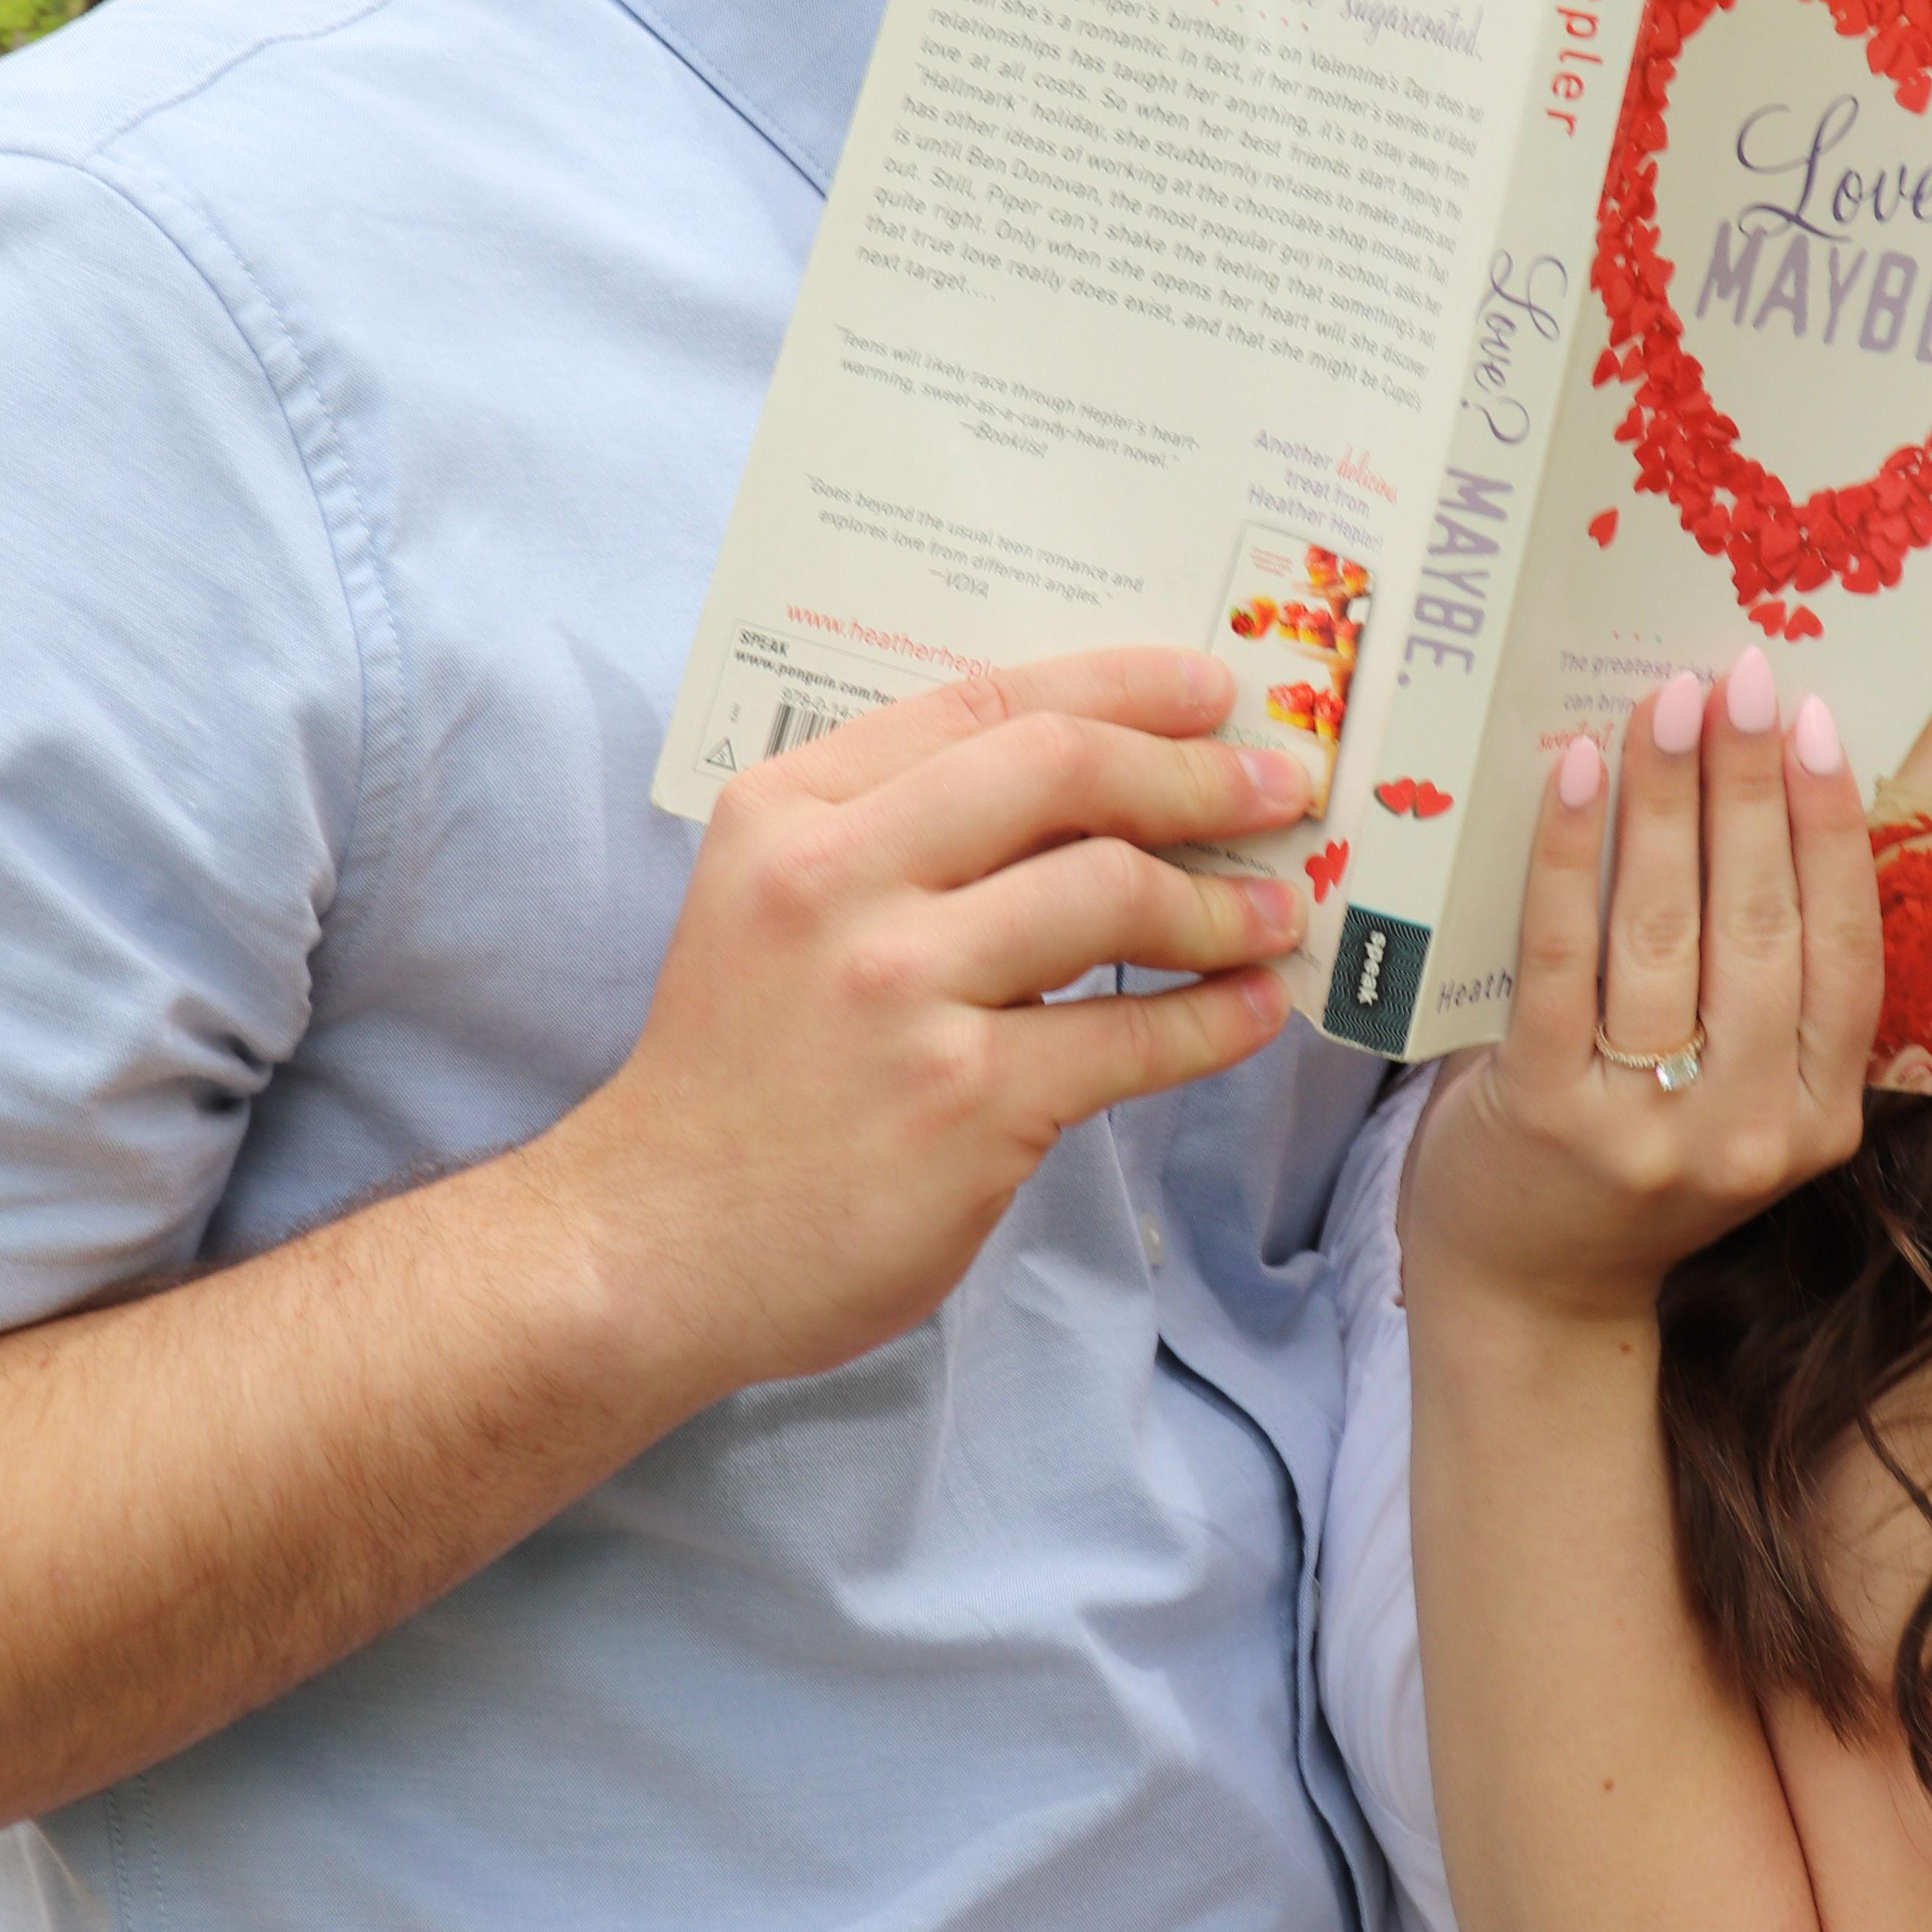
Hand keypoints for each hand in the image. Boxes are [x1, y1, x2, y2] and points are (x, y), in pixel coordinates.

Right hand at [554, 646, 1313, 1392]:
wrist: (654, 1245)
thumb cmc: (736, 1077)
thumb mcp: (773, 906)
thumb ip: (894, 837)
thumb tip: (1091, 794)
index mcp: (789, 811)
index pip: (982, 703)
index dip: (1117, 686)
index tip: (1207, 689)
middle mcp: (836, 881)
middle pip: (1060, 772)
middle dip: (1192, 773)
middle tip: (1276, 787)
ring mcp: (900, 990)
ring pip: (1109, 895)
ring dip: (1221, 903)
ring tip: (1277, 914)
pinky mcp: (961, 1099)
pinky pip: (1126, 1039)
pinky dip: (1209, 1020)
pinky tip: (1247, 1012)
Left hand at [1405, 639, 1879, 1325]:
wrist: (1530, 1296)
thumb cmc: (1633, 1163)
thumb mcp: (1738, 1099)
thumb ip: (1768, 995)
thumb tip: (1768, 796)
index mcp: (1819, 1120)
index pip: (1846, 950)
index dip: (1832, 827)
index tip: (1817, 723)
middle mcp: (1748, 1131)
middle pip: (1762, 925)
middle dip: (1751, 785)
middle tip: (1743, 677)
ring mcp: (1647, 1129)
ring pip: (1668, 932)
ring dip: (1669, 799)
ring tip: (1667, 703)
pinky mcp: (1545, 1115)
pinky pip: (1561, 958)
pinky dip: (1569, 853)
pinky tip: (1577, 772)